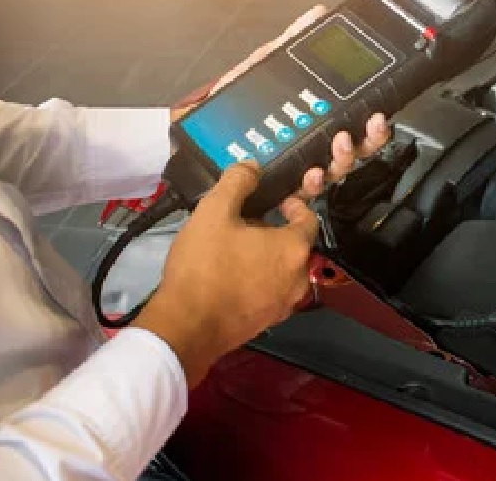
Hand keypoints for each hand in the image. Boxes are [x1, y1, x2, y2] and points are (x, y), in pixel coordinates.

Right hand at [131, 161, 318, 387]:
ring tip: (234, 247)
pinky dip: (257, 280)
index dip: (294, 205)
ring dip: (266, 256)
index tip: (277, 200)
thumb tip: (252, 166)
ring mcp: (284, 305)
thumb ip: (237, 182)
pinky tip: (229, 275)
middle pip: (295, 246)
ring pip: (282, 271)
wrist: (186, 327)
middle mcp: (299, 279)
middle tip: (247, 222)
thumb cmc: (204, 266)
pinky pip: (269, 292)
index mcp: (294, 249)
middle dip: (276, 231)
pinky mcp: (266, 322)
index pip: (309, 219)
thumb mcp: (214, 212)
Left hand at [170, 5, 391, 197]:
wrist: (192, 133)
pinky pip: (303, 193)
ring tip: (334, 146)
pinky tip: (308, 173)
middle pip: (352, 153)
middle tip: (352, 132)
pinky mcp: (278, 188)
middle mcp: (312, 147)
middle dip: (363, 145)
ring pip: (333, 174)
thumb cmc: (228, 103)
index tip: (377, 115)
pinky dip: (309, 185)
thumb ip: (291, 42)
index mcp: (315, 120)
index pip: (355, 126)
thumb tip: (317, 13)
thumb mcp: (262, 67)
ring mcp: (297, 169)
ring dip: (339, 162)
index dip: (372, 126)